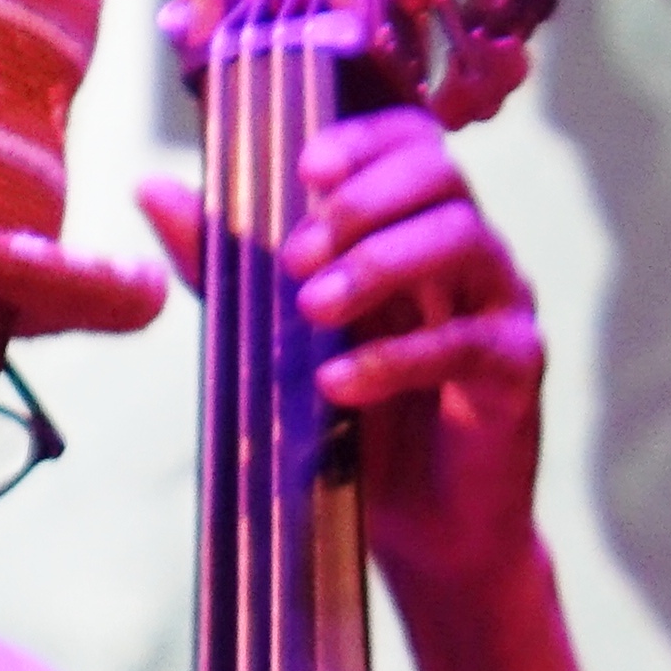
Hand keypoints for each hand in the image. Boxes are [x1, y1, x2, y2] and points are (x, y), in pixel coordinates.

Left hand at [135, 105, 552, 612]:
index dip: (364, 139)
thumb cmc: (361, 424)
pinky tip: (338, 383)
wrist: (425, 530)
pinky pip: (465, 342)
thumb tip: (152, 189)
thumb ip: (228, 264)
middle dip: (364, 200)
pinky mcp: (517, 369)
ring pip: (462, 239)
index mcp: (416, 229)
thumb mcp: (277, 335)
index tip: (305, 167)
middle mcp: (468, 254)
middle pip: (441, 174)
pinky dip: (396, 357)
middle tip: (298, 255)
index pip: (410, 143)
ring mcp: (500, 306)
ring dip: (380, 263)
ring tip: (313, 308)